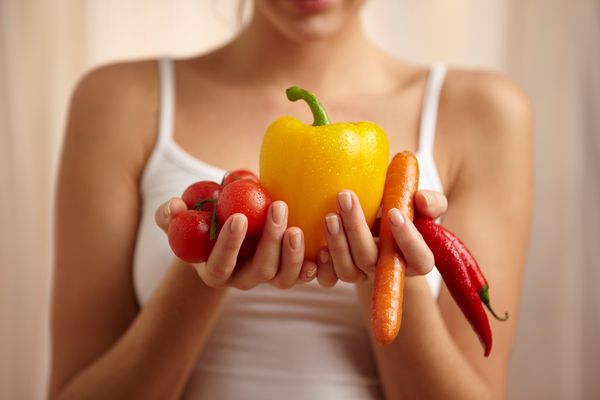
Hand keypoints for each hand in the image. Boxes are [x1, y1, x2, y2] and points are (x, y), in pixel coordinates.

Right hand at [155, 198, 317, 288]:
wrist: (228, 225)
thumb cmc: (201, 221)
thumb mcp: (180, 218)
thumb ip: (170, 215)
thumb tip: (172, 207)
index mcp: (214, 270)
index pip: (220, 265)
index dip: (229, 245)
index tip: (238, 217)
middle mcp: (242, 279)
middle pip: (260, 270)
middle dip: (270, 241)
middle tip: (277, 208)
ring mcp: (267, 277)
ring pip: (283, 277)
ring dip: (293, 254)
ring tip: (296, 227)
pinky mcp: (288, 271)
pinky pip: (303, 276)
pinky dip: (314, 267)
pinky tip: (322, 251)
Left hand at [316, 190, 447, 286]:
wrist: (378, 212)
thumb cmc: (402, 206)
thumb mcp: (420, 202)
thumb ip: (431, 202)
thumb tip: (421, 200)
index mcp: (415, 258)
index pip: (419, 258)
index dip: (408, 240)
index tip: (394, 213)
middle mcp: (387, 270)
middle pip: (373, 260)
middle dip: (357, 229)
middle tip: (345, 197)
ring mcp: (362, 274)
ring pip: (348, 270)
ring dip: (337, 243)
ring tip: (329, 215)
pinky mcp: (340, 273)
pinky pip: (328, 278)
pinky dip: (322, 264)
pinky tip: (317, 244)